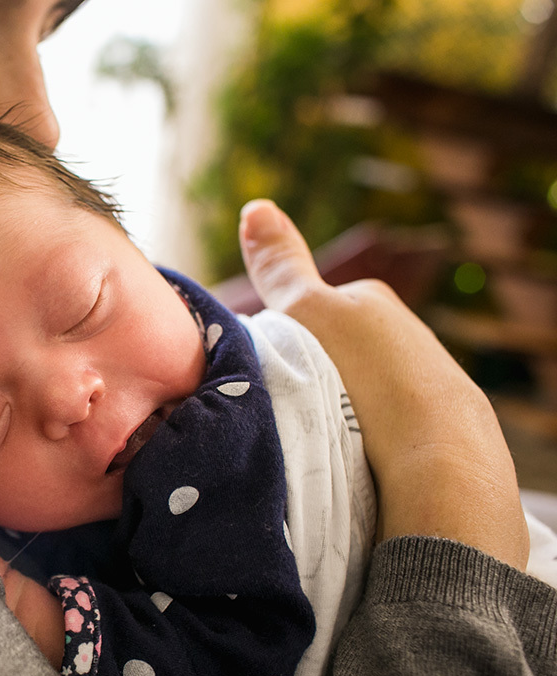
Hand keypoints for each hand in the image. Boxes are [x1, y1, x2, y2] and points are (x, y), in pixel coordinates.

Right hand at [238, 200, 528, 568]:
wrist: (435, 451)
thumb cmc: (365, 374)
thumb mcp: (307, 311)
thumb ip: (281, 266)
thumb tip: (254, 204)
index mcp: (373, 301)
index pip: (310, 310)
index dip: (282, 337)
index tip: (267, 369)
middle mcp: (404, 334)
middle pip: (334, 351)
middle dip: (311, 373)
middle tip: (288, 406)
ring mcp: (423, 382)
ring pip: (358, 390)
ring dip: (336, 410)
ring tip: (318, 438)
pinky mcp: (434, 429)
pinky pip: (382, 427)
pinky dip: (364, 439)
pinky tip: (352, 457)